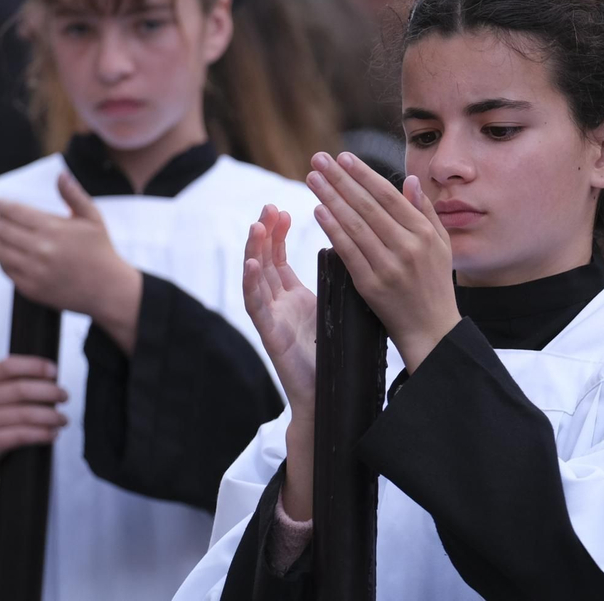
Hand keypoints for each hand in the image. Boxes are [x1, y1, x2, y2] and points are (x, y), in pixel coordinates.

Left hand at [0, 171, 142, 350]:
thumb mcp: (93, 218)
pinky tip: (13, 255)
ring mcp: (33, 270)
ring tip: (5, 237)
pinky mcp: (29, 288)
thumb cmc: (100, 250)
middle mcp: (40, 249)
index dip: (0, 205)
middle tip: (3, 221)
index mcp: (53, 228)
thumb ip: (74, 195)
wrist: (108, 289)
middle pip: (0, 229)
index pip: (12, 211)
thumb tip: (61, 174)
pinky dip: (4, 259)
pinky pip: (5, 268)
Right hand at [0, 355, 68, 527]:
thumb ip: (14, 389)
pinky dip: (42, 434)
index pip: (8, 366)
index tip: (54, 371)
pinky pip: (21, 435)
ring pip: (25, 414)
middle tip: (64, 397)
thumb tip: (53, 381)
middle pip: (21, 390)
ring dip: (51, 416)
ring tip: (63, 419)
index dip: (34, 366)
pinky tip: (52, 434)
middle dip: (50, 392)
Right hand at [243, 204, 318, 417]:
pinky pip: (256, 307)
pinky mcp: (271, 336)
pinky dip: (251, 285)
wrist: (331, 396)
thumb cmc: (336, 356)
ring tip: (256, 226)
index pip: (279, 259)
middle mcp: (278, 305)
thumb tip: (351, 253)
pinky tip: (251, 264)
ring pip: (256, 280)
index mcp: (294, 298)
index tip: (280, 209)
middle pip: (264, 262)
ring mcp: (272, 320)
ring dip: (253, 252)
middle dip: (264, 234)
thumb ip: (338, 285)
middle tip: (267, 208)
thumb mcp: (337, 310)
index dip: (277, 234)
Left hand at [305, 152, 459, 371]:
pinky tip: (318, 211)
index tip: (343, 157)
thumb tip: (410, 180)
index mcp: (424, 233)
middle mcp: (408, 246)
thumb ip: (425, 211)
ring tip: (312, 178)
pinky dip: (333, 230)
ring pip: (354, 225)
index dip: (363, 174)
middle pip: (367, 205)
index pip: (388, 196)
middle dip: (340, 179)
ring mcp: (389, 266)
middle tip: (319, 159)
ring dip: (330, 198)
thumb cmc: (435, 284)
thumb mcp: (441, 245)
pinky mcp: (372, 285)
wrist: (432, 330)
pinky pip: (348, 252)